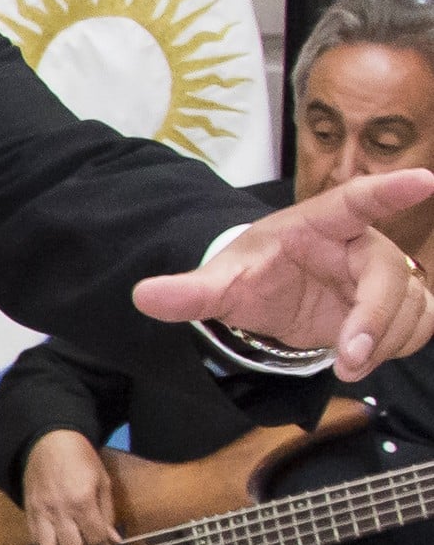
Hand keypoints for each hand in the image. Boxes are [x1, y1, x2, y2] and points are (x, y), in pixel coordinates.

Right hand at [22, 430, 118, 544]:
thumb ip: (107, 513)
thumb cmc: (81, 459)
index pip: (95, 539)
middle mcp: (60, 511)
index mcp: (82, 501)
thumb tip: (114, 540)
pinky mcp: (29, 512)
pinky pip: (35, 540)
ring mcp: (41, 512)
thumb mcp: (103, 482)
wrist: (49, 442)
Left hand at [134, 171, 433, 379]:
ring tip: (347, 363)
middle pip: (389, 273)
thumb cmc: (254, 273)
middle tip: (350, 359)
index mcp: (318, 223)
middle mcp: (359, 242)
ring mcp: (382, 273)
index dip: (389, 190)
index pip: (356, 201)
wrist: (273, 292)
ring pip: (410, 303)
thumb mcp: (220, 282)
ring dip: (384, 341)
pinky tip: (367, 357)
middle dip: (375, 319)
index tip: (423, 181)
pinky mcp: (396, 303)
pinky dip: (399, 346)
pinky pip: (419, 322)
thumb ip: (188, 291)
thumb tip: (140, 295)